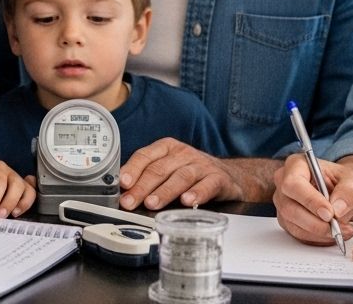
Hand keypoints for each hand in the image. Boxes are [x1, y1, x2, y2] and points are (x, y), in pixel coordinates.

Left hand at [118, 138, 248, 209]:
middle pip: (159, 169)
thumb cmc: (192, 173)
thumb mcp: (169, 168)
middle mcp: (184, 154)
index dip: (132, 169)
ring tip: (152, 204)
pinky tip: (188, 202)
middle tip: (130, 202)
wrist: (229, 175)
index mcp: (168, 148)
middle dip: (142, 187)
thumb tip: (123, 193)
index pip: (146, 156)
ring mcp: (201, 165)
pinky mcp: (218, 179)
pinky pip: (207, 185)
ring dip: (165, 191)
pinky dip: (197, 193)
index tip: (123, 183)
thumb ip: (147, 177)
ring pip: (180, 177)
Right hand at [272, 154, 352, 245]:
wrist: (343, 193)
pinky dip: (318, 238)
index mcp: (296, 165)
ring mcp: (283, 203)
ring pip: (294, 225)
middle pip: (289, 208)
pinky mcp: (288, 221)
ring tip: (343, 231)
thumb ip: (349, 191)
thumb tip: (338, 208)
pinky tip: (334, 233)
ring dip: (320, 233)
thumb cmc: (344, 181)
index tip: (329, 214)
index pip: (293, 183)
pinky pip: (299, 235)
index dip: (309, 200)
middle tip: (339, 227)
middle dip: (316, 223)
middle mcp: (283, 183)